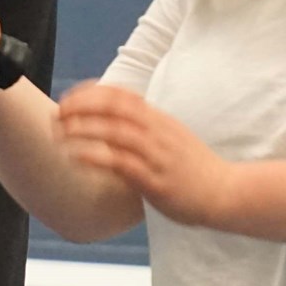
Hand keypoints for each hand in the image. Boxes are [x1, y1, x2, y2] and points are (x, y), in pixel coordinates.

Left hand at [56, 82, 236, 228]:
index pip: (122, 95)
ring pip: (114, 132)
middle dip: (81, 106)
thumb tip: (117, 124)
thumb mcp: (173, 138)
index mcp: (160, 120)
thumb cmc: (197, 170)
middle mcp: (158, 132)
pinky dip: (96, 157)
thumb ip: (147, 129)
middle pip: (114, 108)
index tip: (70, 97)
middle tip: (58, 112)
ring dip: (83, 129)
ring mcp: (157, 156)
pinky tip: (77, 156)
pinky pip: (121, 163)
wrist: (228, 193)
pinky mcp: (155, 181)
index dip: (92, 92)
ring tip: (60, 132)